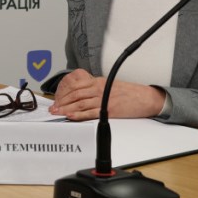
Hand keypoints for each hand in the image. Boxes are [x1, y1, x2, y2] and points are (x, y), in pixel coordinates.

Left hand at [48, 68, 165, 120]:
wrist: (145, 98)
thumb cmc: (128, 93)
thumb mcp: (109, 85)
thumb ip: (94, 88)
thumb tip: (80, 94)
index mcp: (98, 81)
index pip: (75, 85)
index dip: (63, 93)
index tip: (57, 99)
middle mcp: (99, 88)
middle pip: (75, 94)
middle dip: (62, 101)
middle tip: (53, 108)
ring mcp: (104, 99)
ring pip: (80, 102)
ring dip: (67, 108)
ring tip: (58, 113)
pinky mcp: (109, 109)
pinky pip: (91, 112)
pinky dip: (79, 114)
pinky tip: (71, 116)